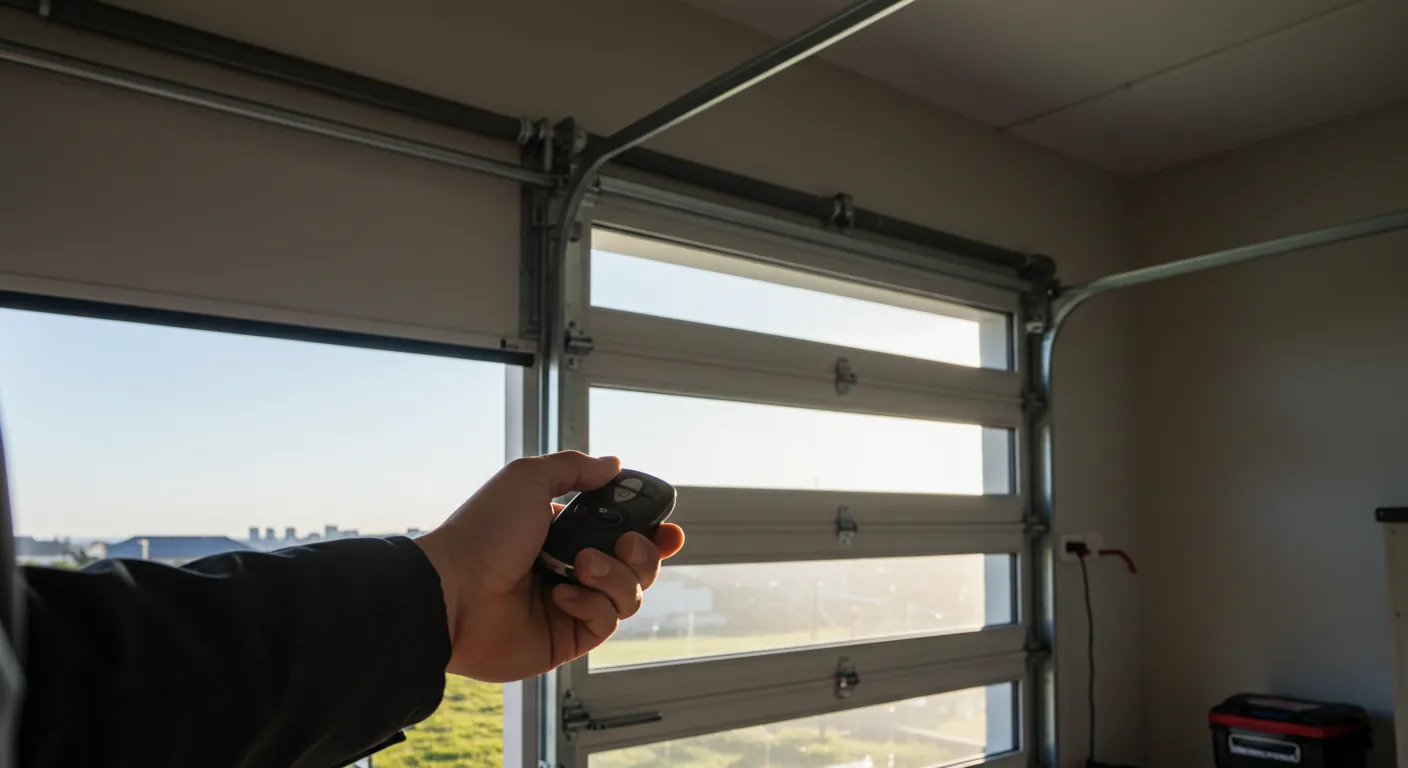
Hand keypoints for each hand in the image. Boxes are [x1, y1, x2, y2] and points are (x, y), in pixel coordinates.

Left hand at [413, 451, 684, 681]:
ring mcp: (570, 605)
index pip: (623, 532)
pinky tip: (562, 596)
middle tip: (626, 543)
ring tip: (580, 565)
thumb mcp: (527, 480)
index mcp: (564, 532)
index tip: (668, 530)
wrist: (452, 591)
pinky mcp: (565, 638)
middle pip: (638, 566)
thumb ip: (574, 469)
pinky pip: (605, 623)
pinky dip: (591, 605)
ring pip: (629, 595)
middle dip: (643, 553)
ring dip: (615, 576)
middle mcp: (571, 569)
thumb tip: (613, 465)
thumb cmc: (482, 534)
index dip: (652, 533)